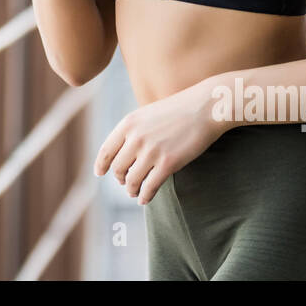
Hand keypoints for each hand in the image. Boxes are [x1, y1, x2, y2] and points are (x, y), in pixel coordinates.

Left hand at [93, 81, 231, 204]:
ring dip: (132, 190)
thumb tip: (124, 152)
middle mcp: (136, 137)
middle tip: (125, 183)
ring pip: (132, 180)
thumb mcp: (148, 114)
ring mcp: (151, 151)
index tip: (100, 173)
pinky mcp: (168, 163)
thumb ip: (134, 131)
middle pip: (118, 168)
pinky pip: (149, 187)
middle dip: (120, 179)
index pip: (106, 150)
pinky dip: (145, 196)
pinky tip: (145, 199)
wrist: (206, 107)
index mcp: (128, 123)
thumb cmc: (179, 110)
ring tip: (135, 193)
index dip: (101, 165)